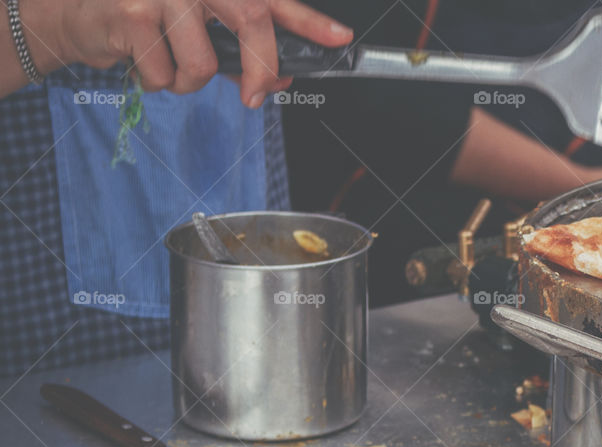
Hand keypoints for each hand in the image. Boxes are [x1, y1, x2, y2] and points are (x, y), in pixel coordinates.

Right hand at [46, 0, 352, 107]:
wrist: (80, 15)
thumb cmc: (148, 21)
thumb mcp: (200, 30)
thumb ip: (243, 50)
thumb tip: (282, 77)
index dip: (309, 21)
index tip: (340, 38)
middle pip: (252, 20)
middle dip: (261, 69)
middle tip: (254, 96)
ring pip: (204, 63)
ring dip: (189, 83)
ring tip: (168, 65)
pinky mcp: (133, 13)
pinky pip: (166, 75)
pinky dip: (156, 83)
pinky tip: (140, 60)